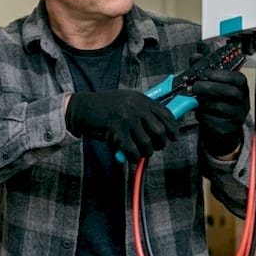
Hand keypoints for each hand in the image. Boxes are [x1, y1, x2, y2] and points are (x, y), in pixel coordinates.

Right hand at [65, 90, 179, 161]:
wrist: (81, 109)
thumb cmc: (104, 108)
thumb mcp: (126, 102)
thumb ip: (142, 112)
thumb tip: (159, 127)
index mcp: (141, 99)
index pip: (166, 114)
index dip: (173, 128)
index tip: (173, 137)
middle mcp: (136, 107)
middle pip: (160, 131)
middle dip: (160, 144)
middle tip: (154, 147)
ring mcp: (126, 118)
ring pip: (147, 143)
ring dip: (145, 152)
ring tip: (139, 152)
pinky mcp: (116, 130)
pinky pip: (132, 150)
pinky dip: (133, 157)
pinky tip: (129, 156)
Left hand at [189, 51, 249, 158]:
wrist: (220, 124)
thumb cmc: (216, 100)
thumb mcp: (212, 82)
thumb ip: (204, 68)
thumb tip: (195, 56)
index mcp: (241, 87)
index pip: (238, 79)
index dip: (222, 75)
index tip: (205, 73)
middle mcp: (243, 101)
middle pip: (231, 93)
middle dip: (209, 88)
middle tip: (194, 87)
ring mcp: (238, 116)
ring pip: (222, 108)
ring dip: (205, 103)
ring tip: (195, 101)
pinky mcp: (230, 129)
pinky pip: (217, 123)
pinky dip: (204, 117)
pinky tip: (199, 112)